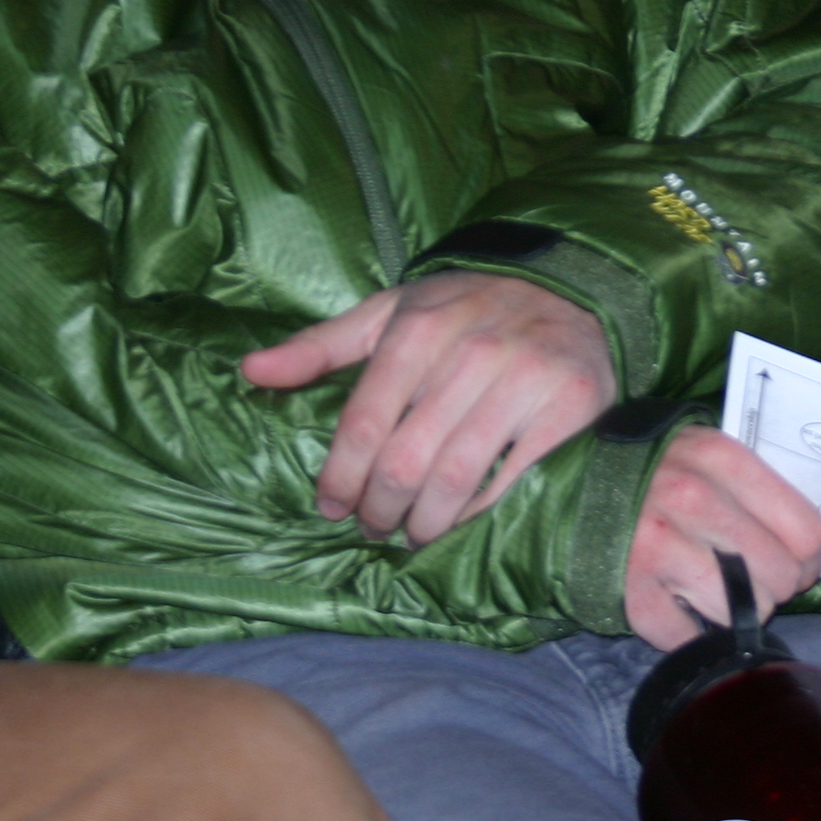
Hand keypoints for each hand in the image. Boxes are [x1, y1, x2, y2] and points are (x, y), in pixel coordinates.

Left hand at [242, 272, 617, 544]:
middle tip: (374, 526)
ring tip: (411, 532)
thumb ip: (321, 346)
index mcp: (419, 327)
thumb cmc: (465, 309)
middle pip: (404, 461)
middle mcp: (472, 351)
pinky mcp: (569, 407)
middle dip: (379, 509)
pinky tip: (459, 521)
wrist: (569, 288)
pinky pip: (511, 482)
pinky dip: (477, 515)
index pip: (364, 424)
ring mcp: (525, 379)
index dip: (340, 478)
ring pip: (454, 480)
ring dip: (423, 523)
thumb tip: (251, 371)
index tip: (332, 506)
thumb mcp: (390, 312)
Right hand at [622, 427, 820, 650]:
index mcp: (721, 459)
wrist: (565, 483)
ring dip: (727, 612)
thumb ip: (755, 491)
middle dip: (767, 587)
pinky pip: (687, 637)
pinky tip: (671, 603)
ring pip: (741, 612)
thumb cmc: (651, 473)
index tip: (792, 566)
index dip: (807, 561)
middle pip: (780, 578)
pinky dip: (684, 632)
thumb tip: (809, 553)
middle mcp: (692, 497)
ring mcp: (658, 545)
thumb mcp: (704, 456)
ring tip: (702, 587)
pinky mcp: (629, 590)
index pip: (805, 532)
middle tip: (739, 577)